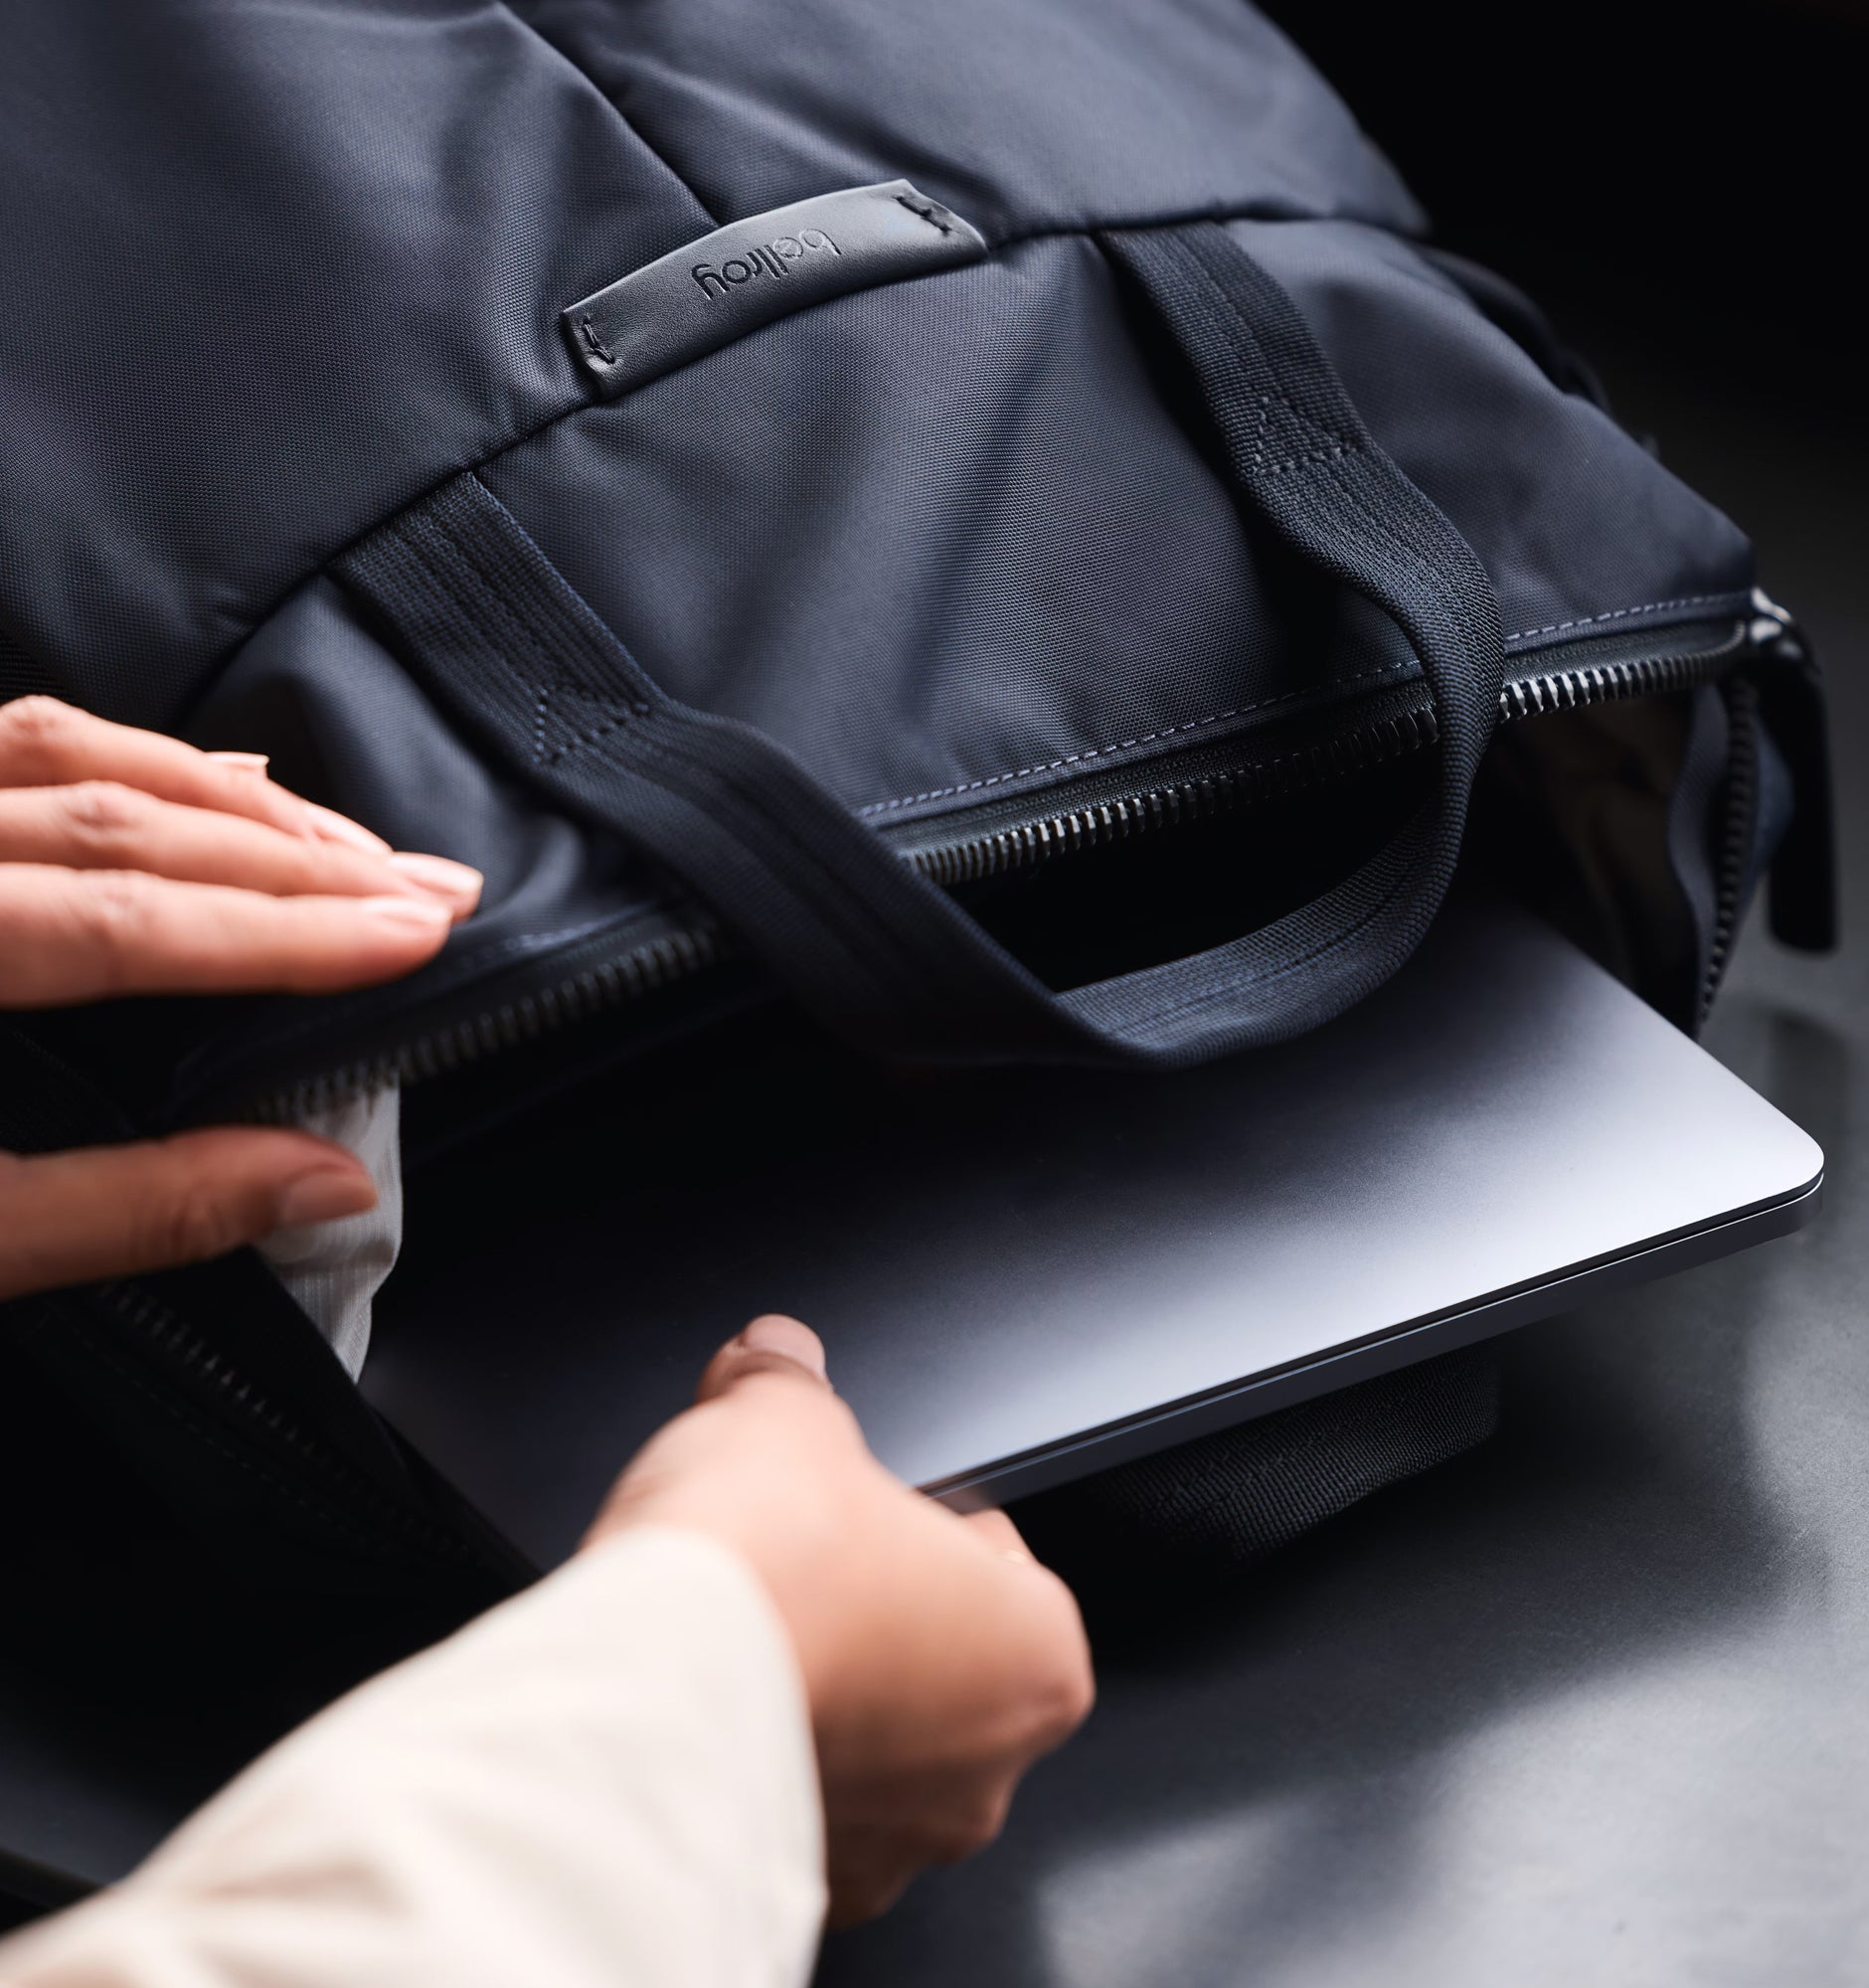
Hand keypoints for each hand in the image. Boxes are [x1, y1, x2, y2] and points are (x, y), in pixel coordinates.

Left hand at [0, 695, 481, 1301]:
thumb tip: (317, 1179)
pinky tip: (204, 778)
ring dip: (225, 793)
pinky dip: (123, 757)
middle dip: (298, 853)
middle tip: (434, 884)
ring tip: (350, 835)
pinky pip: (0, 739)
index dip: (290, 933)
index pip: (126, 923)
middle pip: (117, 816)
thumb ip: (125, 1208)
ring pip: (62, 748)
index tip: (419, 937)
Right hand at [587, 1315, 1095, 1926]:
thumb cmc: (755, 1571)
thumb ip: (791, 1380)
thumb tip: (775, 1354)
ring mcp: (891, 1844)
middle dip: (878, 1615)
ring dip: (825, 1699)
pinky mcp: (798, 1891)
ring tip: (752, 1637)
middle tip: (808, 1568)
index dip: (933, 1520)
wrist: (640, 1689)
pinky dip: (764, 1766)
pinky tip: (715, 1709)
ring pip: (875, 1753)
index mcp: (1036, 1657)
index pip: (1007, 1564)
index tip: (875, 1506)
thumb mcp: (781, 1414)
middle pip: (944, 1665)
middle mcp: (982, 1774)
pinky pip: (798, 1814)